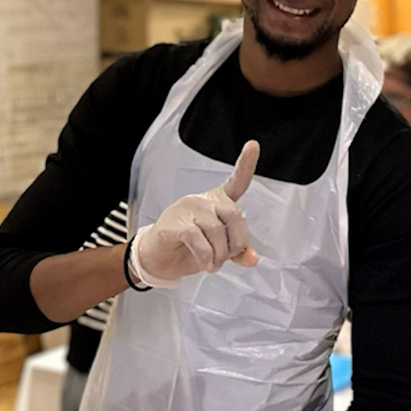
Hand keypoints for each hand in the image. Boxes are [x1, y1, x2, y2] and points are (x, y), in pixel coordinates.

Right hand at [128, 141, 259, 287]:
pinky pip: (199, 240)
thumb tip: (252, 259)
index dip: (246, 164)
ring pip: (216, 231)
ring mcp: (188, 209)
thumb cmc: (189, 249)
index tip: (253, 145)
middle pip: (235, 216)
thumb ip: (237, 252)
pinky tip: (204, 263)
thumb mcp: (219, 251)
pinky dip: (206, 256)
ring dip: (219, 255)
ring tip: (212, 264)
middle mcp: (204, 201)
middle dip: (236, 243)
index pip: (237, 181)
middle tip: (226, 259)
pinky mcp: (174, 223)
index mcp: (218, 202)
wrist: (157, 258)